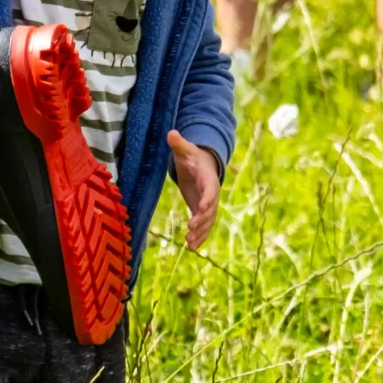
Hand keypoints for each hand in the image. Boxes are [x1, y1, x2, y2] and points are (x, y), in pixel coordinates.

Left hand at [166, 131, 221, 250]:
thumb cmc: (192, 156)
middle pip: (210, 210)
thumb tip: (171, 133)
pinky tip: (192, 248)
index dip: (208, 199)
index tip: (202, 208)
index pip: (210, 190)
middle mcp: (211, 194)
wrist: (202, 164)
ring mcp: (208, 204)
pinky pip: (204, 226)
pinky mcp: (202, 212)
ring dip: (200, 233)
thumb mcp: (185, 150)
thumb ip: (179, 144)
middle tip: (190, 229)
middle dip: (202, 221)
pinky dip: (200, 237)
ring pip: (208, 222)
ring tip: (189, 245)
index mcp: (208, 179)